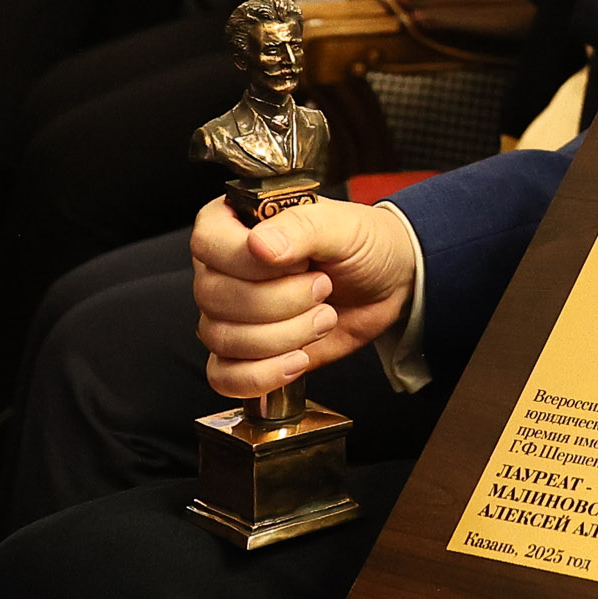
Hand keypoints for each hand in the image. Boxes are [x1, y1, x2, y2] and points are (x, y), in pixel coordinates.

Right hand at [188, 194, 412, 398]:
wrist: (389, 283)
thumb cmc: (362, 244)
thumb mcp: (342, 224)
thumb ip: (301, 228)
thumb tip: (259, 246)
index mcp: (234, 222)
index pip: (208, 244)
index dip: (250, 263)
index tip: (300, 264)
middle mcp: (222, 268)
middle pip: (214, 297)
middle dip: (280, 302)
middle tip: (323, 288)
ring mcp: (229, 313)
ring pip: (223, 339)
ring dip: (283, 337)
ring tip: (323, 317)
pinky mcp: (245, 352)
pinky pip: (224, 376)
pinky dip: (261, 375)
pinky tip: (298, 360)